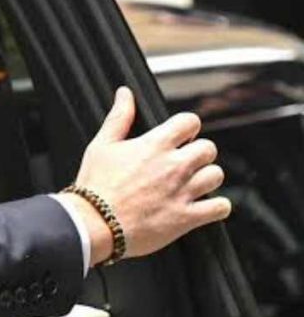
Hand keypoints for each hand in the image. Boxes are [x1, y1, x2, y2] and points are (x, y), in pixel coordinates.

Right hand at [62, 87, 230, 265]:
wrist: (95, 223)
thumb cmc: (95, 184)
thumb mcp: (102, 144)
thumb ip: (119, 117)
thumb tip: (125, 94)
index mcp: (154, 145)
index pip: (190, 122)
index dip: (187, 127)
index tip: (181, 135)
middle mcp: (173, 166)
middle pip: (209, 148)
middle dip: (198, 152)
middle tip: (184, 161)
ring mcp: (182, 192)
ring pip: (216, 175)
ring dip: (206, 177)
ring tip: (192, 182)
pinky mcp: (186, 218)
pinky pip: (220, 208)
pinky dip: (216, 206)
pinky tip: (204, 205)